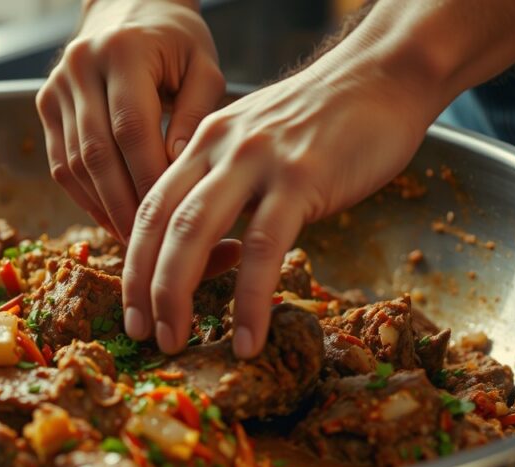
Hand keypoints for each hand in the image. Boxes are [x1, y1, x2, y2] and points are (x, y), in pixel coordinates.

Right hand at [36, 0, 223, 242]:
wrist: (128, 6)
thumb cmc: (176, 42)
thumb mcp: (203, 66)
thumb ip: (196, 115)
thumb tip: (177, 172)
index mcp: (122, 51)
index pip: (132, 129)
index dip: (148, 178)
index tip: (171, 215)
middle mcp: (79, 67)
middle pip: (96, 153)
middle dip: (123, 204)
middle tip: (149, 242)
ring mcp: (55, 87)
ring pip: (73, 163)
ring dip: (102, 207)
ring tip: (131, 238)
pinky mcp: (45, 104)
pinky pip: (61, 163)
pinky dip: (85, 196)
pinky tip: (110, 217)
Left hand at [122, 62, 435, 357]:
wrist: (382, 76)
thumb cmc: (321, 120)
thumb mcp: (253, 142)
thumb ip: (223, 185)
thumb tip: (204, 247)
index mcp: (201, 143)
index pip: (149, 208)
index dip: (132, 262)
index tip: (132, 307)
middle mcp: (216, 148)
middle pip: (158, 224)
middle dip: (142, 286)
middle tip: (140, 334)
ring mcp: (255, 162)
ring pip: (194, 234)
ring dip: (176, 295)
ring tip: (174, 343)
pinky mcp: (300, 178)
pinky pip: (262, 250)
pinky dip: (248, 301)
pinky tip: (247, 339)